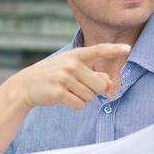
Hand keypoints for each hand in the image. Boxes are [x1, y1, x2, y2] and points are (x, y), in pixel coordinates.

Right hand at [10, 43, 130, 109]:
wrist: (25, 86)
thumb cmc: (52, 77)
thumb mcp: (70, 70)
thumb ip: (92, 74)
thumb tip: (109, 83)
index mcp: (75, 55)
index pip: (98, 50)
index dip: (114, 49)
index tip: (128, 48)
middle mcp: (70, 64)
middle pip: (99, 84)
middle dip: (93, 91)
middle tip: (78, 88)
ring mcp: (64, 77)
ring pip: (90, 96)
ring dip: (82, 98)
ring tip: (67, 91)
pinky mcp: (59, 92)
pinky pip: (79, 104)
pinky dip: (75, 105)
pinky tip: (63, 99)